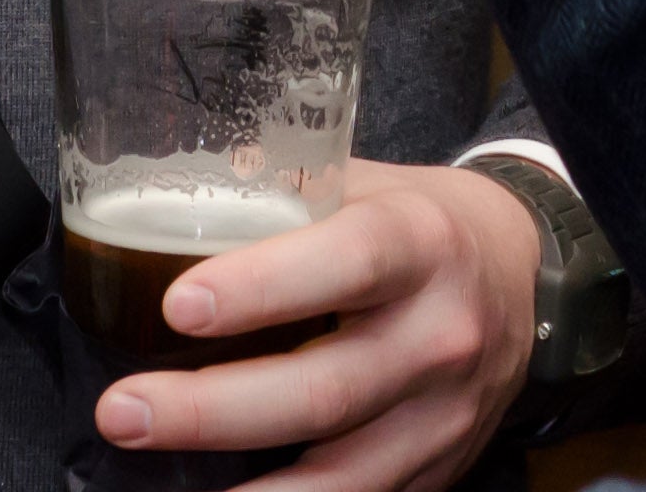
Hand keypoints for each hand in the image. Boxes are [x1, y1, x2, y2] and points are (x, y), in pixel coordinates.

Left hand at [91, 160, 542, 490]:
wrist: (521, 274)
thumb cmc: (416, 222)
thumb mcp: (361, 183)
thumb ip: (274, 194)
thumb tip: (158, 195)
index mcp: (420, 243)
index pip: (347, 263)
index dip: (262, 288)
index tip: (177, 307)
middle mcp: (441, 335)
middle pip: (326, 390)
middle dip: (213, 410)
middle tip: (124, 411)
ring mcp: (444, 415)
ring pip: (342, 474)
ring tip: (156, 480)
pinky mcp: (440, 471)